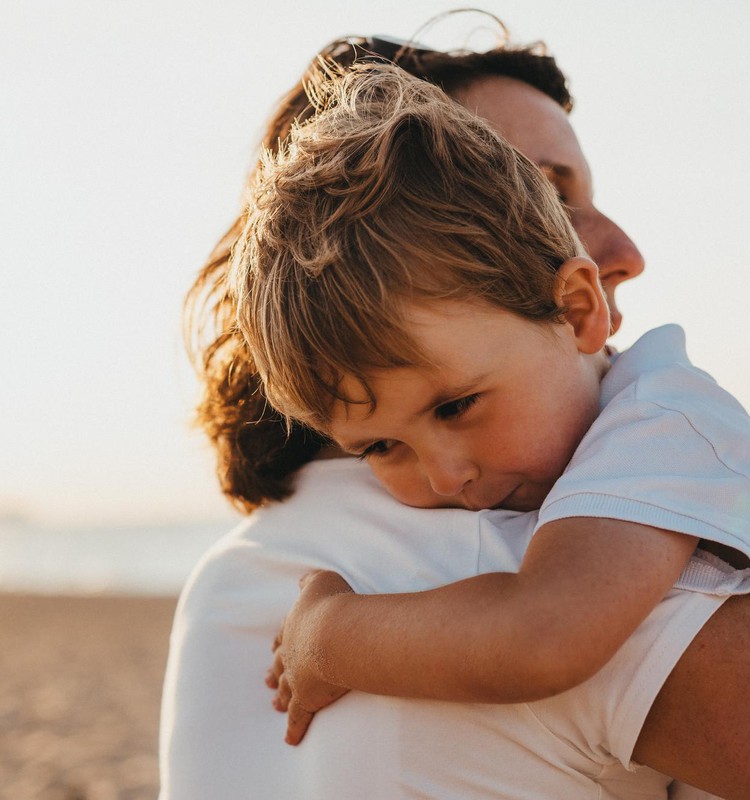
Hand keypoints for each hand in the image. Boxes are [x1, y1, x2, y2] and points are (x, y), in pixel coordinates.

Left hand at [266, 569, 353, 744]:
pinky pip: (298, 717)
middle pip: (280, 664)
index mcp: (294, 626)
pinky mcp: (307, 699)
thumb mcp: (321, 581)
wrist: (336, 633)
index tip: (275, 647)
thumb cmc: (332, 604)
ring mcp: (297, 677)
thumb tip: (302, 580)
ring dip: (280, 696)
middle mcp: (291, 652)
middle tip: (266, 680)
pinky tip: (290, 739)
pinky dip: (294, 728)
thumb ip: (310, 580)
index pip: (284, 635)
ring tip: (274, 704)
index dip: (281, 641)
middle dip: (274, 671)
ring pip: (284, 690)